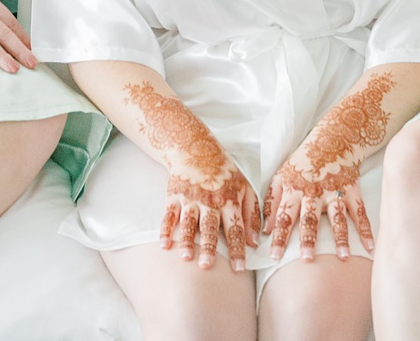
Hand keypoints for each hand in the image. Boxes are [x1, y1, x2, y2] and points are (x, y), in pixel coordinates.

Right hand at [161, 142, 258, 272]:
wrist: (195, 149)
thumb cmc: (224, 174)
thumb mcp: (244, 188)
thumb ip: (252, 215)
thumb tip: (255, 243)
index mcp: (228, 200)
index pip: (235, 228)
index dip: (237, 249)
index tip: (239, 269)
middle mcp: (209, 200)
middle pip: (209, 227)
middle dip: (208, 247)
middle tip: (207, 266)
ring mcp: (189, 198)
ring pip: (188, 223)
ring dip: (186, 240)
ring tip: (186, 257)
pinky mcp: (173, 196)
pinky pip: (168, 215)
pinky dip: (165, 230)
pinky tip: (164, 245)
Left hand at [266, 151, 373, 260]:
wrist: (332, 141)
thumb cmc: (302, 164)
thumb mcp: (281, 177)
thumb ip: (272, 202)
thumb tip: (265, 230)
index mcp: (294, 190)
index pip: (284, 216)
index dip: (278, 236)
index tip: (273, 256)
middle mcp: (314, 193)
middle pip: (310, 219)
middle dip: (308, 239)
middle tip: (307, 260)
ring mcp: (335, 192)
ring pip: (337, 218)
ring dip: (340, 238)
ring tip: (343, 257)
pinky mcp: (352, 191)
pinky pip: (360, 213)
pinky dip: (366, 230)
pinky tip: (370, 247)